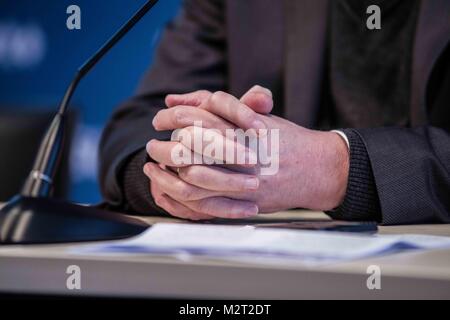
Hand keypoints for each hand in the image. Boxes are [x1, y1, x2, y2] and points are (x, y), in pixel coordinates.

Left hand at [145, 87, 348, 218]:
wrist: (317, 169)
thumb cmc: (285, 139)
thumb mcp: (256, 114)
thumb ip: (217, 106)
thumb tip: (176, 99)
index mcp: (242, 127)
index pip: (197, 117)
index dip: (172, 118)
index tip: (159, 120)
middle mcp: (240, 152)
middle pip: (189, 149)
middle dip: (164, 148)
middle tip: (152, 146)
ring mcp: (242, 179)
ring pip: (192, 179)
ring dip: (167, 176)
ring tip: (153, 170)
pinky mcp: (244, 201)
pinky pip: (205, 204)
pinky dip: (181, 199)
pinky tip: (169, 192)